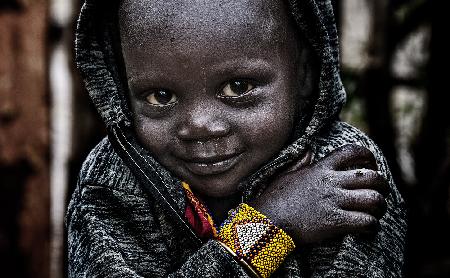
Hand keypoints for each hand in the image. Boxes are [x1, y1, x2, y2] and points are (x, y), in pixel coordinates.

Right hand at [250, 144, 388, 244]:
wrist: (267, 221)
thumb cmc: (274, 198)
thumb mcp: (285, 175)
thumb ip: (300, 162)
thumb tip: (308, 149)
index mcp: (320, 169)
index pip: (351, 152)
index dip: (368, 156)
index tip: (372, 164)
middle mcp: (331, 182)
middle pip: (371, 177)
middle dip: (383, 185)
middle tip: (381, 194)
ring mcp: (334, 201)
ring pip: (374, 199)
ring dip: (380, 207)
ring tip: (377, 213)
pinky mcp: (335, 221)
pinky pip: (366, 221)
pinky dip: (372, 226)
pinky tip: (368, 229)